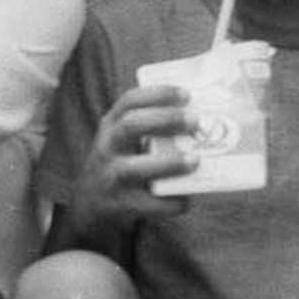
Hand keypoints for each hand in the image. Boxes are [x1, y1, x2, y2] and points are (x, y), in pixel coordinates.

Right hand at [69, 85, 200, 224]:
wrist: (92, 204)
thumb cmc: (122, 163)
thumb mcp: (125, 139)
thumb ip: (152, 128)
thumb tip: (207, 119)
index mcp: (111, 125)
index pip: (129, 101)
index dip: (158, 94)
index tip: (186, 94)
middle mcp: (107, 148)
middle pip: (130, 126)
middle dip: (165, 120)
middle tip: (195, 121)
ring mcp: (110, 177)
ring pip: (134, 168)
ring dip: (168, 164)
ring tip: (195, 160)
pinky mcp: (119, 205)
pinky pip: (146, 204)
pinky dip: (168, 202)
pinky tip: (186, 199)